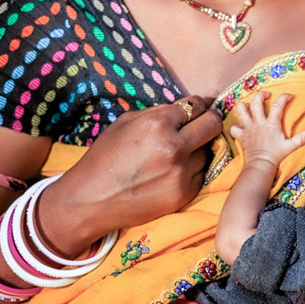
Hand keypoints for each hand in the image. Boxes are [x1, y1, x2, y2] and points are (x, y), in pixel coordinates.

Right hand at [40, 94, 221, 245]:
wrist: (91, 199)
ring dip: (199, 147)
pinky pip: (200, 173)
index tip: (203, 106)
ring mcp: (181, 173)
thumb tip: (187, 108)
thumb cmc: (105, 157)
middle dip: (211, 119)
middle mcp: (174, 147)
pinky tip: (173, 170)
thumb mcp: (126, 122)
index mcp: (158, 124)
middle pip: (213, 124)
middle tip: (205, 121)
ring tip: (179, 151)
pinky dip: (192, 169)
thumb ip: (159, 112)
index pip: (197, 105)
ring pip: (208, 150)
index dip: (201, 104)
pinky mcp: (184, 194)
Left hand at [229, 92, 304, 168]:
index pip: (278, 105)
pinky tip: (240, 126)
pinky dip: (235, 126)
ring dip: (243, 106)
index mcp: (271, 124)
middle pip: (256, 102)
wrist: (261, 165)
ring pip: (241, 110)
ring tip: (248, 106)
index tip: (289, 96)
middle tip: (266, 95)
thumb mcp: (290, 146)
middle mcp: (258, 123)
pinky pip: (234, 127)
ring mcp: (248, 128)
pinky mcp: (241, 135)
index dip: (284, 97)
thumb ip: (302, 138)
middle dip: (260, 95)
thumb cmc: (276, 155)